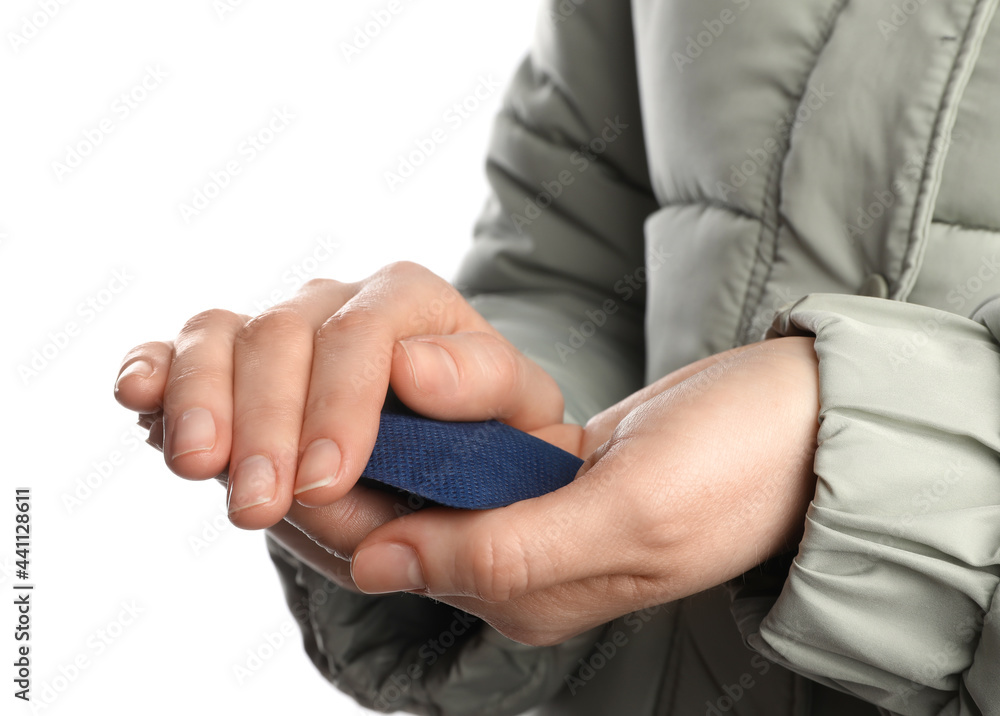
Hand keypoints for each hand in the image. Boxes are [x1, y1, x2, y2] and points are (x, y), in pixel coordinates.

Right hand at [113, 261, 577, 528]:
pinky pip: (180, 352)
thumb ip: (483, 387)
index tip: (327, 480)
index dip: (340, 404)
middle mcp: (336, 301)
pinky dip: (154, 371)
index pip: (366, 332)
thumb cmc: (489, 439)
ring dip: (202, 402)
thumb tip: (414, 368)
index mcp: (412, 303)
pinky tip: (138, 399)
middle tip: (260, 506)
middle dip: (267, 423)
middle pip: (283, 333)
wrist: (448, 462)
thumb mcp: (518, 416)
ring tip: (200, 467)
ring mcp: (277, 328)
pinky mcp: (229, 364)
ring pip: (221, 335)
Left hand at [279, 337, 820, 644]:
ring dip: (362, 430)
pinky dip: (412, 411)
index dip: (322, 497)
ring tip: (307, 372)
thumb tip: (378, 565)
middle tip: (271, 394)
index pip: (391, 551)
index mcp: (530, 590)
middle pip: (387, 521)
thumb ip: (506, 547)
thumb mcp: (631, 515)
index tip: (269, 431)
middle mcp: (515, 562)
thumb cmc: (739, 470)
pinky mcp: (540, 472)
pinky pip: (451, 449)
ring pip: (412, 480)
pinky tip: (382, 371)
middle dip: (325, 462)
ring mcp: (526, 516)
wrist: (806, 424)